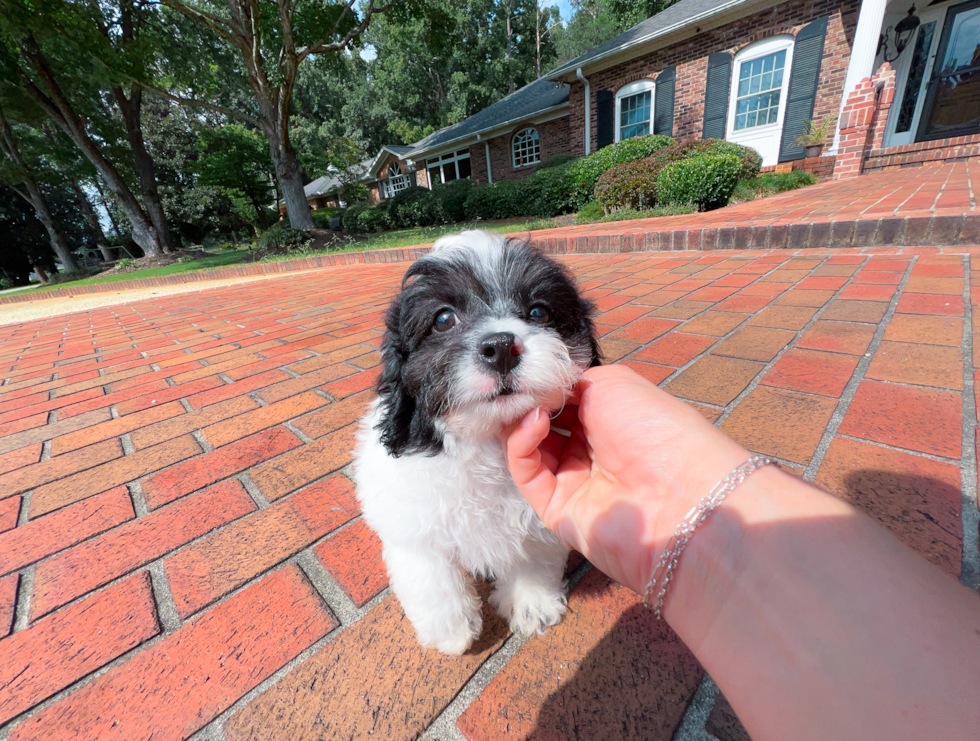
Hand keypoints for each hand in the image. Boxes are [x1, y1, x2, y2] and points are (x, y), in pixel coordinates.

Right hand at [503, 364, 750, 594]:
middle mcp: (590, 450)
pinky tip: (535, 423)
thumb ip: (570, 382)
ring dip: (519, 421)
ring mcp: (572, 480)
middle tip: (513, 385)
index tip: (524, 370)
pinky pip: (527, 473)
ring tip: (526, 403)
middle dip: (525, 402)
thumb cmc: (654, 427)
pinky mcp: (556, 509)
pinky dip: (521, 444)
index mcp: (609, 420)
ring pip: (528, 449)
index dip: (541, 385)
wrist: (679, 492)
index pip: (561, 401)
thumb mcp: (613, 383)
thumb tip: (538, 390)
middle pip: (541, 424)